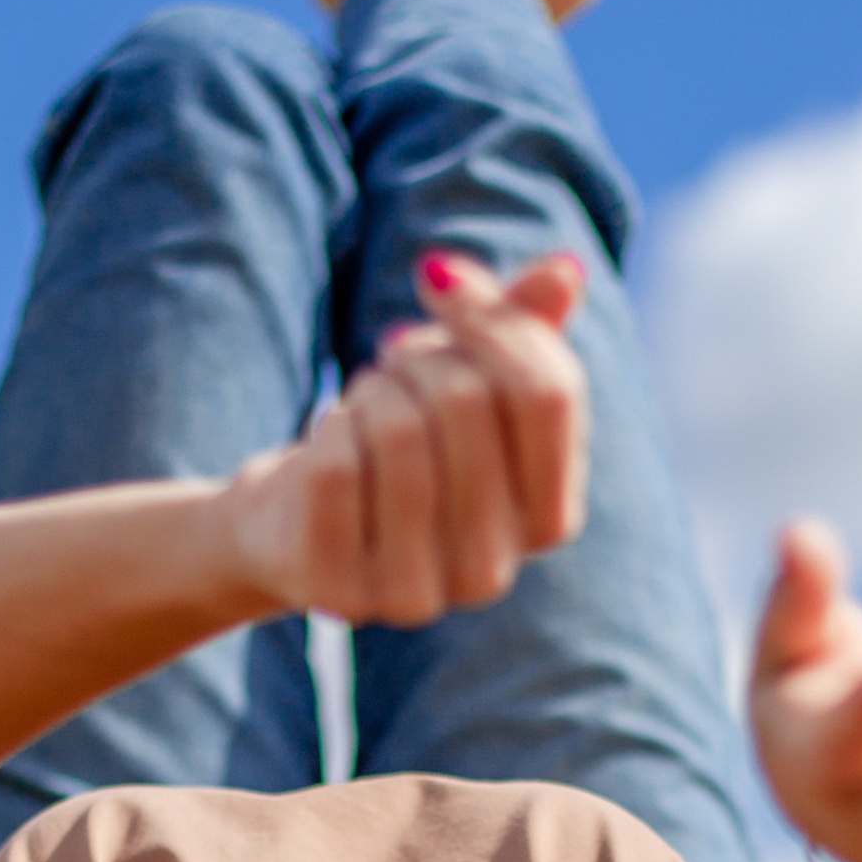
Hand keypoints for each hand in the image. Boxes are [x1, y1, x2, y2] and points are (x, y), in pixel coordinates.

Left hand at [224, 249, 587, 621]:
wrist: (295, 526)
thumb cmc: (397, 442)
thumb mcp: (464, 377)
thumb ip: (522, 327)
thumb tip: (566, 269)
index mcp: (549, 518)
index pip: (548, 395)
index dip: (491, 318)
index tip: (437, 277)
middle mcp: (494, 570)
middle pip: (469, 402)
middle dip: (418, 357)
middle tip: (391, 363)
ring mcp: (421, 592)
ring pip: (400, 432)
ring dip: (369, 391)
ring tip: (362, 405)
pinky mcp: (344, 591)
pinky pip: (337, 469)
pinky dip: (325, 430)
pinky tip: (327, 446)